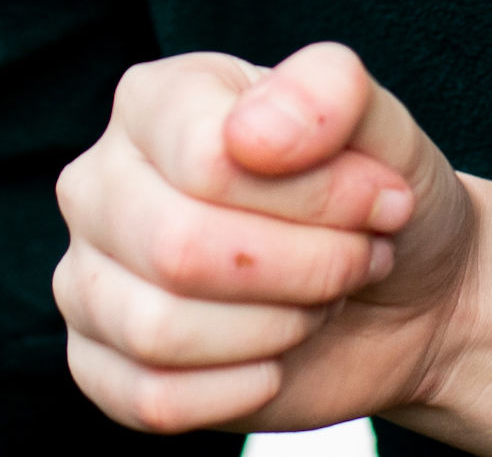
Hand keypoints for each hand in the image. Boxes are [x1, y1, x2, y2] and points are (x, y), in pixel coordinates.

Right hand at [54, 42, 471, 435]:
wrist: (404, 298)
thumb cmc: (376, 199)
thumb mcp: (383, 125)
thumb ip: (329, 91)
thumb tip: (251, 135)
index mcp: (155, 102)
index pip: (209, 158)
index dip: (315, 195)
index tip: (381, 199)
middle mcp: (100, 183)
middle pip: (179, 248)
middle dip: (301, 269)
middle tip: (355, 259)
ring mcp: (88, 277)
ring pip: (158, 330)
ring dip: (273, 329)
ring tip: (314, 304)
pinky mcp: (102, 365)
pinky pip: (150, 400)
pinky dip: (236, 392)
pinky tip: (274, 363)